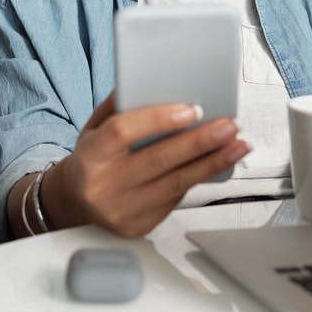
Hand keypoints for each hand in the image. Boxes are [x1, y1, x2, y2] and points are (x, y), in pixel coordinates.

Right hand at [42, 92, 249, 237]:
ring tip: (236, 146)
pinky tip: (217, 164)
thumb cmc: (92, 159)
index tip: (191, 110)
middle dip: (199, 142)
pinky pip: (175, 200)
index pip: (122, 132)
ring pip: (175, 185)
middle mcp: (103, 186)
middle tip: (227, 126)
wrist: (75, 202)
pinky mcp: (138, 226)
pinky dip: (198, 179)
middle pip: (157, 160)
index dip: (158, 119)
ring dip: (211, 163)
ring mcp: (121, 210)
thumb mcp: (94, 128)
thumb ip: (120, 107)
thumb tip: (155, 84)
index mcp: (90, 156)